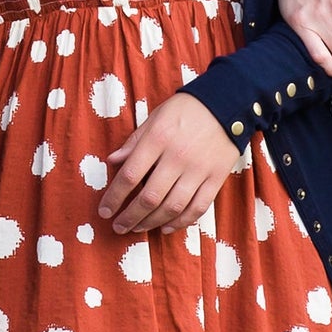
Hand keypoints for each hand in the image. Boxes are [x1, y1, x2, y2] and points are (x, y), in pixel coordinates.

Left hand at [101, 94, 242, 236]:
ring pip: (172, 207)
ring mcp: (199, 170)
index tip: (104, 211)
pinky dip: (180, 222)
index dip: (114, 197)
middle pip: (149, 197)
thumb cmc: (185, 109)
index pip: (130, 175)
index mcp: (158, 139)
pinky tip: (166, 227)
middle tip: (118, 227)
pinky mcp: (216, 178)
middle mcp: (178, 157)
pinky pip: (197, 208)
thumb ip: (134, 141)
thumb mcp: (155, 118)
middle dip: (130, 217)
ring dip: (152, 223)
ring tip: (138, 228)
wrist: (227, 103)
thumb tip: (112, 161)